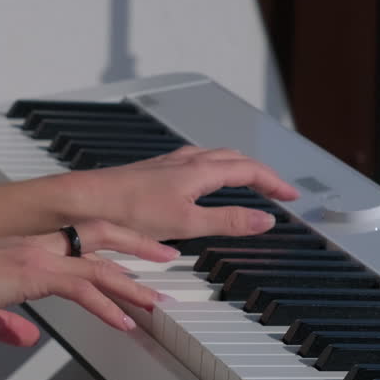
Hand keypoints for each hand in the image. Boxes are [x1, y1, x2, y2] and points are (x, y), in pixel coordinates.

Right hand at [0, 220, 173, 350]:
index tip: (132, 254)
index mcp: (25, 247)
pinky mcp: (35, 274)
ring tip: (158, 300)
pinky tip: (124, 321)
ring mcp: (39, 256)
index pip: (78, 238)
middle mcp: (37, 245)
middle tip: (168, 258)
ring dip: (134, 283)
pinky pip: (83, 289)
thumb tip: (26, 338)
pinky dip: (108, 306)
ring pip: (101, 265)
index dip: (109, 244)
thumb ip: (6, 324)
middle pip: (102, 236)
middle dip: (139, 247)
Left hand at [64, 147, 299, 239]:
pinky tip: (202, 181)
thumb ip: (227, 221)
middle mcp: (187, 160)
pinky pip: (196, 162)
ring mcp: (170, 163)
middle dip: (260, 173)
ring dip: (237, 167)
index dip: (274, 183)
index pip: (249, 170)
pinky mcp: (155, 171)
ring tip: (248, 181)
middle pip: (235, 159)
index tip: (291, 196)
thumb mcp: (186, 223)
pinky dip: (214, 169)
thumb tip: (264, 220)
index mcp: (200, 170)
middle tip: (277, 190)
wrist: (88, 200)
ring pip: (214, 157)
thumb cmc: (128, 209)